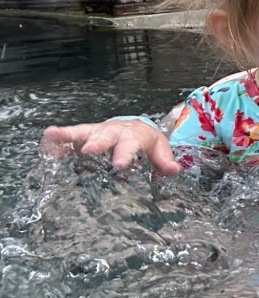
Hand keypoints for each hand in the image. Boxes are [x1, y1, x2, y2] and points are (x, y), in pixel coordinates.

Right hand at [40, 120, 181, 174]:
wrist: (134, 127)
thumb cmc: (145, 141)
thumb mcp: (159, 149)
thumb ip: (164, 160)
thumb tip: (174, 170)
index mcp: (133, 136)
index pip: (130, 145)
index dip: (125, 154)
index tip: (119, 164)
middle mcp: (113, 131)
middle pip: (105, 135)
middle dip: (97, 143)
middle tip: (88, 151)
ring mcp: (97, 132)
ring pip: (83, 131)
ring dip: (68, 134)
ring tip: (53, 134)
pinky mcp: (84, 136)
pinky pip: (69, 137)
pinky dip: (57, 139)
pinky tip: (45, 143)